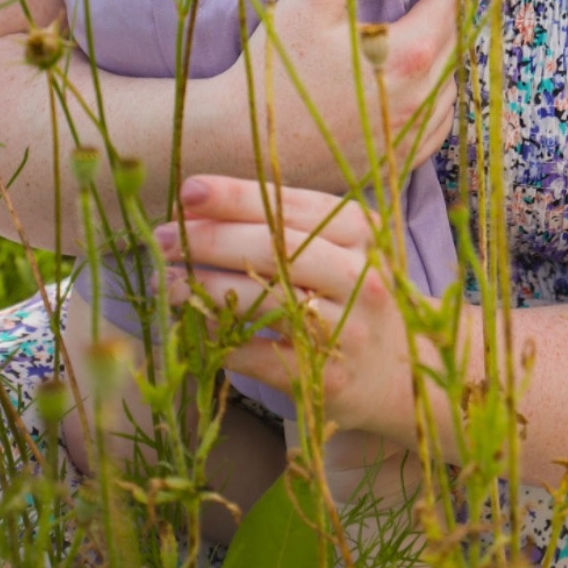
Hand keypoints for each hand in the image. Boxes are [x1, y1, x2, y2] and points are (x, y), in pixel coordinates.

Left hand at [156, 179, 412, 437]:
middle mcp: (360, 274)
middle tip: (163, 238)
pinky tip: (196, 327)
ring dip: (207, 288)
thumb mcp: (339, 249)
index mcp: (359, 231)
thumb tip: (200, 206)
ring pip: (266, 300)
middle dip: (210, 240)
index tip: (188, 190)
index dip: (236, 196)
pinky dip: (222, 339)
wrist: (404, 373)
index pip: (289, 204)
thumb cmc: (354, 296)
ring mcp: (348, 327)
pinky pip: (262, 353)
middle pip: (275, 248)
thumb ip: (284, 226)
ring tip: (169, 282)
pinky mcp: (329, 376)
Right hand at [221, 0, 457, 192]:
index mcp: (407, 55)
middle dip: (443, 14)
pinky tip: (413, 88)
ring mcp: (409, 137)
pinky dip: (433, 100)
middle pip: (452, 46)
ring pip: (448, 88)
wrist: (245, 140)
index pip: (446, 8)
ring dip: (440, 57)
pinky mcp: (396, 163)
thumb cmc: (276, 66)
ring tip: (418, 37)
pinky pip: (435, 127)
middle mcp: (420, 100)